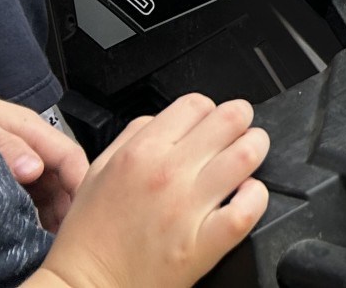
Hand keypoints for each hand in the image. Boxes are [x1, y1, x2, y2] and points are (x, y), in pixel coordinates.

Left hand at [0, 92, 85, 231]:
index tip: (85, 212)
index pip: (69, 154)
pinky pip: (31, 196)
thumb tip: (35, 169)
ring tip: (54, 240)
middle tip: (68, 235)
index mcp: (30, 128)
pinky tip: (34, 233)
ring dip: (55, 212)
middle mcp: (31, 146)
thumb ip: (5, 146)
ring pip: (49, 189)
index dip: (81, 182)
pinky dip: (36, 214)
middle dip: (70, 203)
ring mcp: (20, 162)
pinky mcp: (7, 177)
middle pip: (62, 175)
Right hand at [28, 95, 268, 287]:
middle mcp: (168, 173)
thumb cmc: (90, 236)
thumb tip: (166, 118)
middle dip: (240, 121)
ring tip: (246, 161)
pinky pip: (250, 206)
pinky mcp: (204, 242)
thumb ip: (133, 135)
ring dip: (254, 151)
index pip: (197, 103)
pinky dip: (256, 196)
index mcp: (141, 152)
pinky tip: (245, 196)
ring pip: (248, 154)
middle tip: (236, 135)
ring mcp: (189, 207)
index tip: (209, 125)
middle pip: (231, 118)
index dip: (208, 111)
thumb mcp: (98, 171)